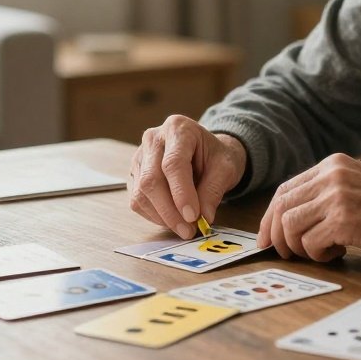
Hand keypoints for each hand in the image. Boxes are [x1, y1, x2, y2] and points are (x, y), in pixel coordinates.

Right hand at [128, 115, 247, 238]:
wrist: (206, 152)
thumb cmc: (216, 156)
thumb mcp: (225, 168)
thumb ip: (214, 191)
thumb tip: (203, 218)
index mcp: (178, 128)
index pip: (173, 163)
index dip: (181, 193)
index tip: (193, 217)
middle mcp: (153, 139)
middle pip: (152, 180)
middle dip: (170, 211)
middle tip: (189, 230)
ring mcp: (139, 156)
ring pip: (141, 193)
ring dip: (162, 217)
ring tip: (184, 227)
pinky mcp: (134, 174)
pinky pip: (137, 200)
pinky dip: (154, 216)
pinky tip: (172, 219)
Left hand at [258, 153, 360, 261]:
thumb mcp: (357, 184)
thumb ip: (329, 191)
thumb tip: (295, 217)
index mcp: (332, 165)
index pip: (285, 189)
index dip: (271, 216)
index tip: (268, 236)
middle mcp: (330, 177)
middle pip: (281, 207)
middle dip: (276, 235)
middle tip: (286, 253)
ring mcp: (335, 198)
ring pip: (290, 226)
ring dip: (299, 247)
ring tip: (321, 251)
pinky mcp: (343, 221)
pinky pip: (310, 243)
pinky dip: (318, 254)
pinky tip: (338, 252)